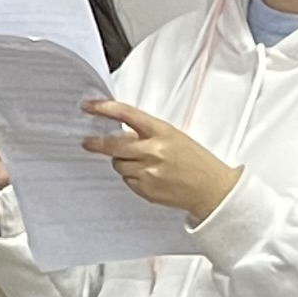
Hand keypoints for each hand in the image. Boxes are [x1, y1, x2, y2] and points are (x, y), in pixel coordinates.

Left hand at [81, 100, 241, 223]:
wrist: (211, 188)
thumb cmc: (194, 160)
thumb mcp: (173, 137)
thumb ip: (146, 133)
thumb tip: (119, 133)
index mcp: (162, 132)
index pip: (127, 114)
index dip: (104, 108)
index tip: (88, 106)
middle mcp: (153, 151)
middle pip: (113, 145)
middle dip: (96, 143)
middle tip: (87, 142)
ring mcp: (148, 172)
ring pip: (117, 164)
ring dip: (122, 161)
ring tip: (141, 163)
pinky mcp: (145, 190)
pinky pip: (127, 180)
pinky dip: (132, 176)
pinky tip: (149, 176)